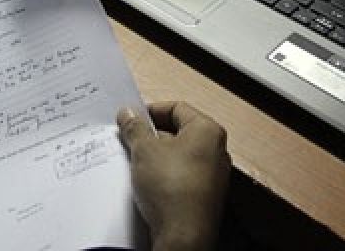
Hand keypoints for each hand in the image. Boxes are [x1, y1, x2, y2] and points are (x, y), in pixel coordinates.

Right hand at [118, 102, 230, 250]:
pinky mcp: (204, 195)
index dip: (151, 110)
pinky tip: (146, 182)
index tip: (132, 118)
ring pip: (179, 155)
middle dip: (151, 135)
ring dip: (156, 156)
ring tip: (135, 161)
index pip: (177, 108)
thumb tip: (128, 115)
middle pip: (179, 131)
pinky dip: (164, 174)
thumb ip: (135, 128)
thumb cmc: (173, 188)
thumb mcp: (144, 149)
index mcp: (208, 131)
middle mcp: (216, 151)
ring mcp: (212, 175)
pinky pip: (182, 175)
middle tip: (130, 139)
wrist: (183, 235)